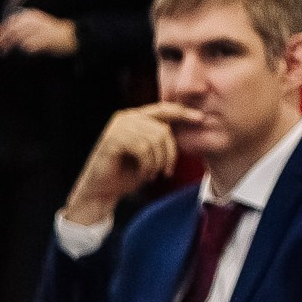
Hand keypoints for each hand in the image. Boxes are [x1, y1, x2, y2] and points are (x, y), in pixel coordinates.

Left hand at [0, 9, 78, 57]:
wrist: (70, 36)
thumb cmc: (48, 32)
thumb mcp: (32, 25)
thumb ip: (16, 28)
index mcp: (30, 15)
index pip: (10, 22)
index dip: (0, 32)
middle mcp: (34, 21)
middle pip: (13, 31)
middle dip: (3, 41)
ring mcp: (40, 30)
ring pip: (19, 39)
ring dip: (10, 46)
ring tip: (5, 53)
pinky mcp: (45, 40)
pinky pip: (29, 46)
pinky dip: (25, 50)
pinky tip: (27, 51)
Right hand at [61, 104, 198, 224]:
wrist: (101, 192)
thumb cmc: (127, 174)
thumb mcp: (150, 153)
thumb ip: (162, 139)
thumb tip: (190, 127)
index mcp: (135, 117)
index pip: (163, 109)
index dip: (183, 112)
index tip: (200, 119)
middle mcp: (125, 118)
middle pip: (162, 130)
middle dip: (169, 154)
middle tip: (166, 171)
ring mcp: (117, 128)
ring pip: (154, 140)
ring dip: (157, 162)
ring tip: (152, 174)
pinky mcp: (111, 140)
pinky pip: (142, 149)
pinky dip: (147, 165)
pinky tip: (144, 174)